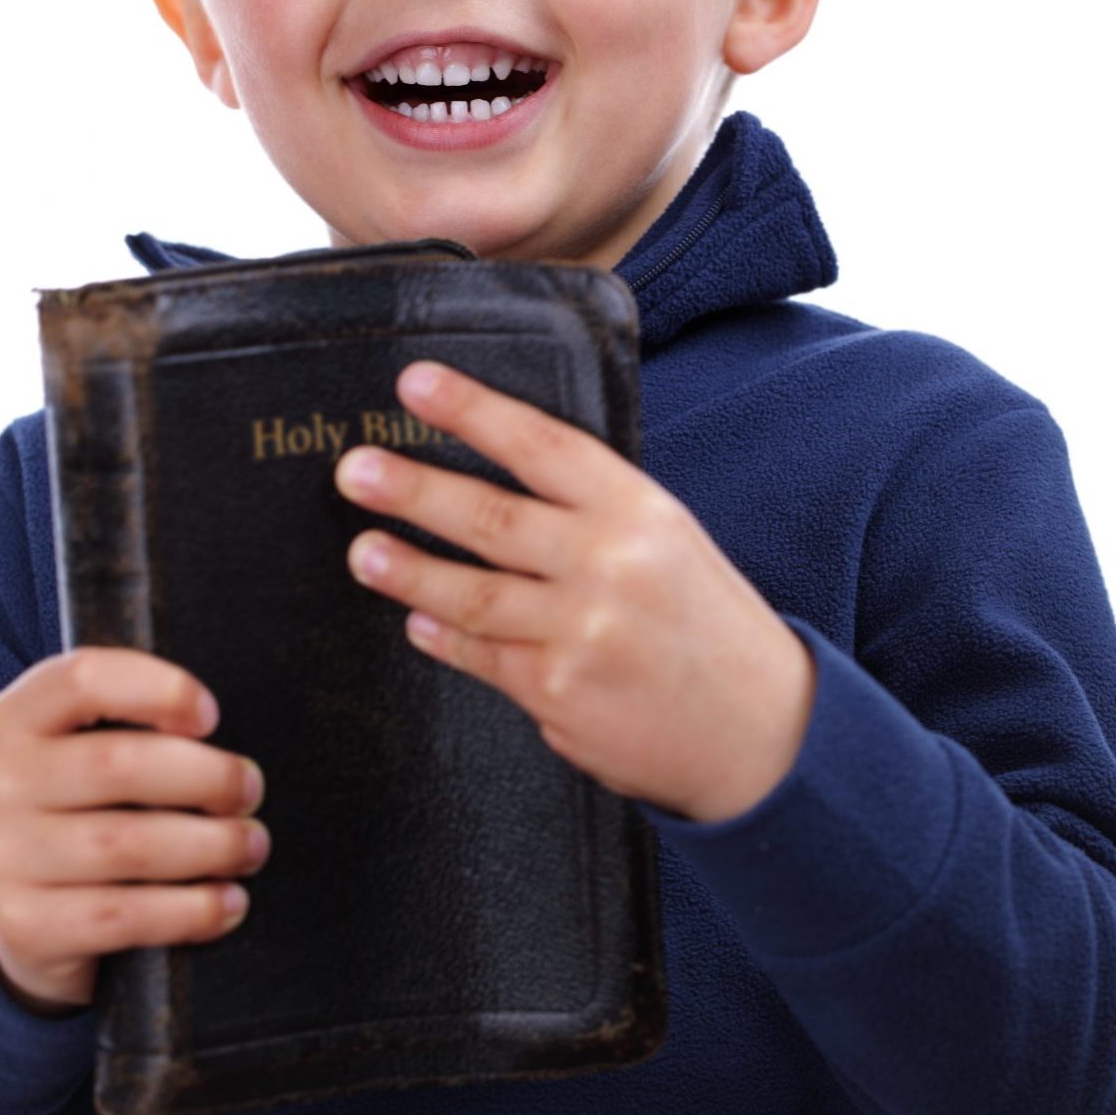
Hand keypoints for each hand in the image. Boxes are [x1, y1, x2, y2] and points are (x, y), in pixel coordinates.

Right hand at [0, 649, 270, 1013]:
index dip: (158, 689)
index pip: (83, 680)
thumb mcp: (83, 750)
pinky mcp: (27, 926)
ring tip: (249, 846)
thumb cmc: (81, 810)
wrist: (21, 911)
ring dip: (211, 846)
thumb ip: (132, 724)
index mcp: (14, 721)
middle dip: (206, 777)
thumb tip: (208, 730)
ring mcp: (5, 859)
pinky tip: (226, 902)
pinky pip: (125, 916)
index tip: (210, 716)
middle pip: (117, 765)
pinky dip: (191, 910)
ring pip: (128, 845)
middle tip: (249, 790)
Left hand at [334, 362, 815, 823]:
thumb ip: (592, 509)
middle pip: (491, 518)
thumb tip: (498, 471)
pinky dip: (444, 637)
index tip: (414, 383)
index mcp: (638, 511)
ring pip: (472, 594)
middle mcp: (610, 565)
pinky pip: (482, 656)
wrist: (760, 730)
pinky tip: (417, 621)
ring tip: (363, 552)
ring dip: (408, 571)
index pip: (543, 446)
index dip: (473, 410)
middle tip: (355, 470)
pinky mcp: (558, 693)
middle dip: (413, 490)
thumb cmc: (704, 622)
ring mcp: (581, 633)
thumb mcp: (668, 539)